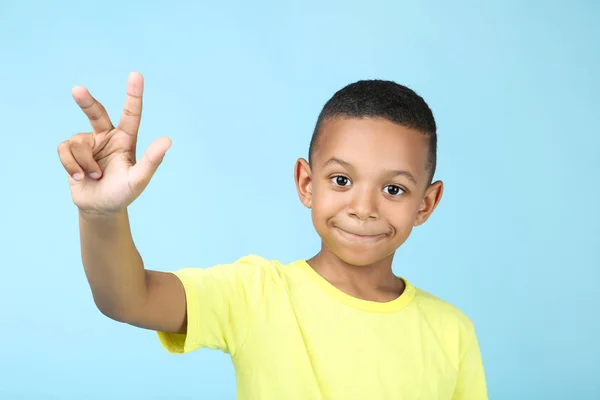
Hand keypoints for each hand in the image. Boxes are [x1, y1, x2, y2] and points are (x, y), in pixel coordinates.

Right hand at [58, 72, 170, 214]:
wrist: (100, 208)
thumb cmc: (123, 193)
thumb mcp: (138, 179)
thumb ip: (151, 161)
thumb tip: (167, 140)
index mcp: (126, 139)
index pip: (132, 114)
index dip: (134, 95)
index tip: (136, 75)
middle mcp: (106, 136)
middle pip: (95, 112)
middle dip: (86, 101)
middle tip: (77, 90)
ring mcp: (88, 143)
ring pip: (78, 142)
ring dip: (86, 163)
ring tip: (95, 177)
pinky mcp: (71, 152)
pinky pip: (65, 151)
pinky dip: (72, 166)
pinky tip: (80, 178)